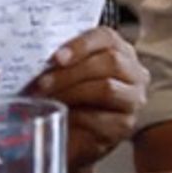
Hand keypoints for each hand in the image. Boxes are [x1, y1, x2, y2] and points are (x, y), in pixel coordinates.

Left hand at [28, 28, 147, 170]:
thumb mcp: (71, 71)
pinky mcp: (124, 126)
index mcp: (121, 50)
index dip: (81, 44)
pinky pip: (101, 118)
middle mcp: (135, 72)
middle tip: (42, 81)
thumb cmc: (74, 96)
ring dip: (72, 92)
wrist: (79, 135)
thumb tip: (36, 53)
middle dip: (72, 71)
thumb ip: (63, 60)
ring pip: (106, 88)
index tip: (56, 57)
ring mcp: (132, 100)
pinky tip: (61, 116)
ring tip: (47, 98)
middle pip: (110, 62)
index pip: (107, 37)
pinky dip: (77, 117)